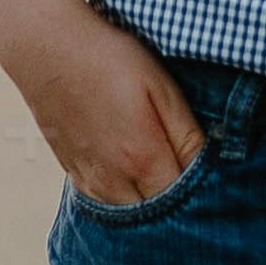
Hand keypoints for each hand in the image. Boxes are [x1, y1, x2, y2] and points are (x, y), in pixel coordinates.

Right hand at [12, 6, 207, 208]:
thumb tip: (212, 168)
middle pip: (156, 218)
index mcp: (142, 159)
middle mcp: (114, 180)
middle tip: (199, 190)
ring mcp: (89, 180)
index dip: (205, 197)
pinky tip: (135, 183)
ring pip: (129, 216)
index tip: (219, 186)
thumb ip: (188, 135)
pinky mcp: (72, 172)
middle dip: (180, 209)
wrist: (46, 47)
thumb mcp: (161, 87)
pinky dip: (124, 202)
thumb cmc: (110, 59)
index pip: (185, 203)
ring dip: (151, 209)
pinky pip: (104, 205)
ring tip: (169, 185)